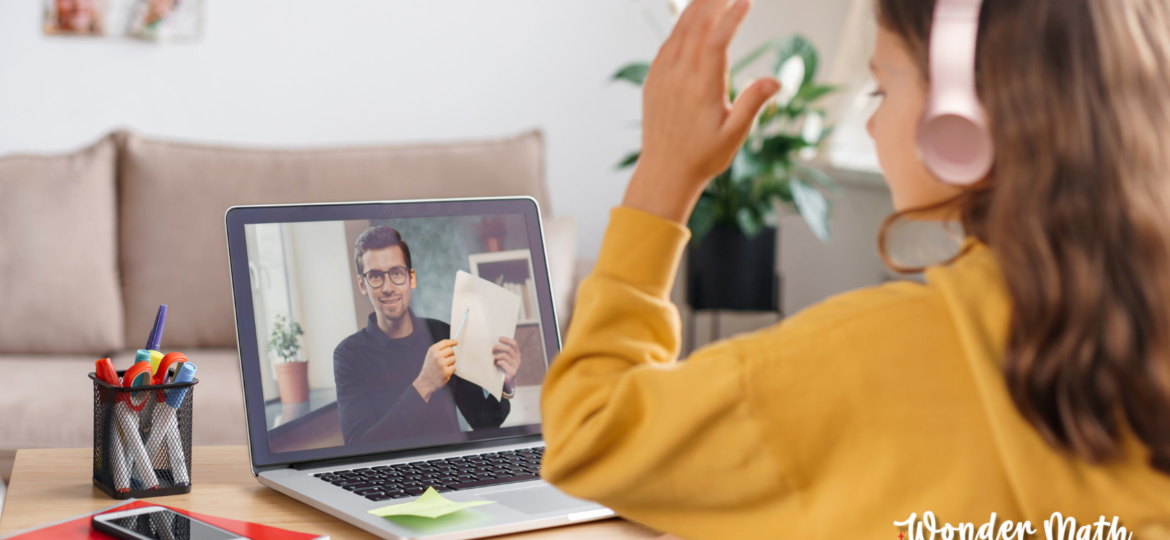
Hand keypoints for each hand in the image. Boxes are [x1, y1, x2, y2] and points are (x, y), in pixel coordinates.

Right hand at [414, 339, 457, 402]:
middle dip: (451, 354)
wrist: (425, 381)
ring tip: (443, 366)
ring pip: (454, 358)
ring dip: (450, 363)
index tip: (456, 342)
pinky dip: (450, 370)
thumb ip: (439, 349)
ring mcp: (442, 364)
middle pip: (451, 350)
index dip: (452, 341)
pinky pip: (454, 367)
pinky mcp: (446, 372)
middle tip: (446, 359)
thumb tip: (451, 344)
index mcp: (432, 350)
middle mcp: (437, 356)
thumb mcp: (430, 355)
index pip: (445, 342)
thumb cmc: (429, 368)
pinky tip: (444, 372)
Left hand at [493, 337, 521, 386]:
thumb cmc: (503, 368)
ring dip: (497, 356)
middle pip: (508, 349)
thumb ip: (503, 352)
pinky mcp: (512, 372)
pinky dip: (499, 362)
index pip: (514, 343)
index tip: (499, 338)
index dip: (506, 339)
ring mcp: (516, 366)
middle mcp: (518, 359)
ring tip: (493, 360)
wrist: (507, 382)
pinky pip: (504, 364)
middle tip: (492, 349)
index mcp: (517, 354)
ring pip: (505, 356)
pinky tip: (496, 364)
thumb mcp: (505, 359)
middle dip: (499, 347)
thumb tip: (493, 343)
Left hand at [624, 0, 779, 224]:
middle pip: (694, 28)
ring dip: (695, 10)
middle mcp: (678, 78)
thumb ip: (752, 104)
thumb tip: (776, 80)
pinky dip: (679, 29)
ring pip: (678, 33)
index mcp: (701, 89)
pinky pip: (666, 47)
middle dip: (713, 3)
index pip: (716, 41)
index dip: (731, 18)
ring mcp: (662, 79)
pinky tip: (689, 21)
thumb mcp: (734, 135)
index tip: (746, 2)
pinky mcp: (652, 83)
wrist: (664, 174)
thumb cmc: (703, 157)